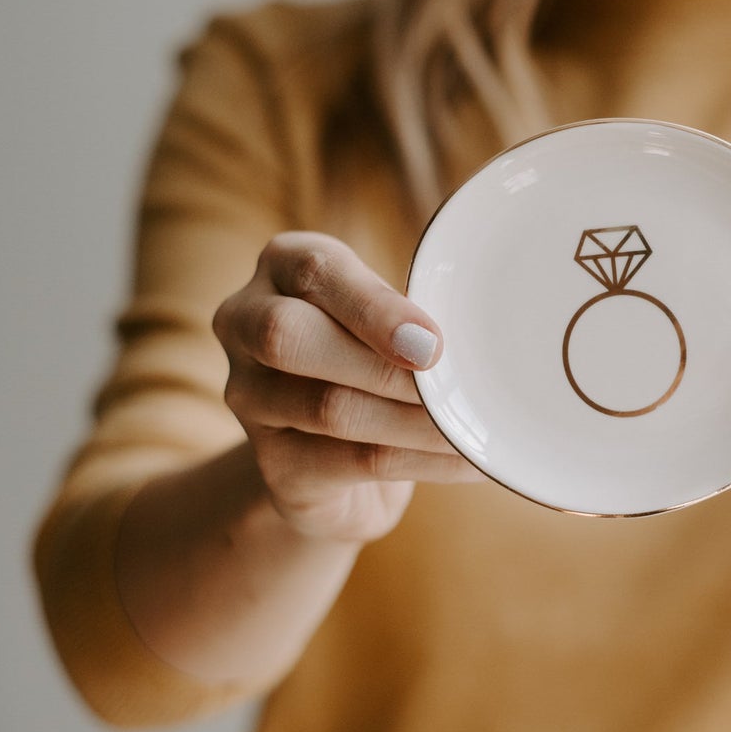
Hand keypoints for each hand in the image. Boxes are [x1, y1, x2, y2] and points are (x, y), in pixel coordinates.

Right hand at [212, 232, 482, 542]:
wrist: (329, 463)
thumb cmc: (372, 358)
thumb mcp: (385, 318)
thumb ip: (411, 314)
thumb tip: (484, 333)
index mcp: (282, 267)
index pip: (315, 271)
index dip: (374, 308)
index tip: (433, 341)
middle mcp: (246, 324)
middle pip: (289, 337)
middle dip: (379, 362)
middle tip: (443, 380)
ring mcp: (248, 398)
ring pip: (330, 408)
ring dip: (415, 420)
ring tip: (473, 425)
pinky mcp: (276, 465)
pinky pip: (357, 462)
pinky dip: (426, 461)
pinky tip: (471, 460)